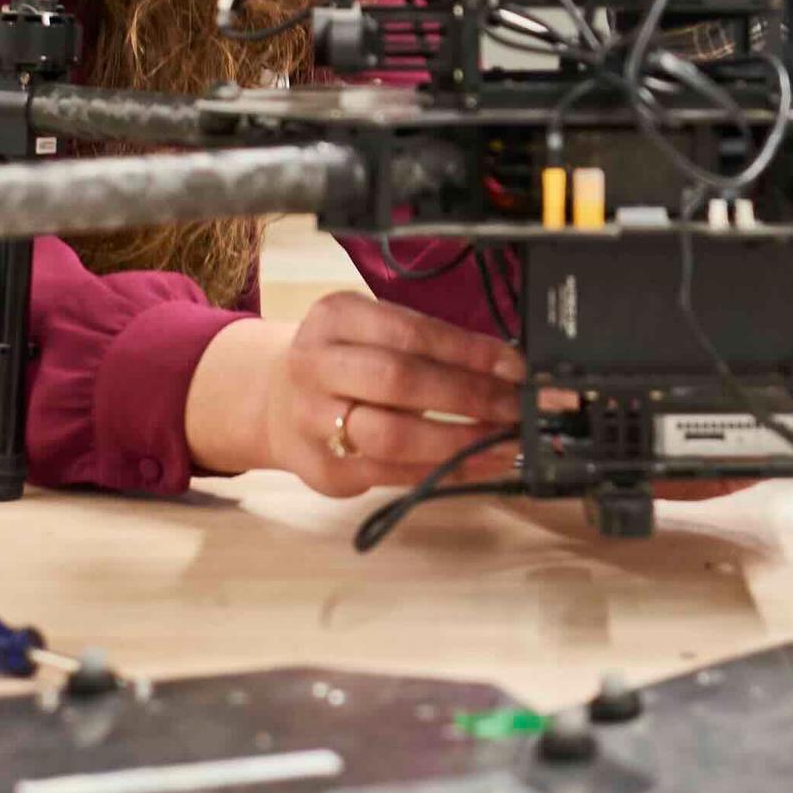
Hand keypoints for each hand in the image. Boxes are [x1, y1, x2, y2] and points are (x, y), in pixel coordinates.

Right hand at [186, 291, 527, 495]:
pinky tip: (477, 465)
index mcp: (334, 317)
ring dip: (460, 442)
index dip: (469, 352)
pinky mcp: (322, 471)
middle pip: (399, 381)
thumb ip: (427, 343)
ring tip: (505, 442)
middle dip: (470, 396)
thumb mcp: (371, 329)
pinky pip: (390, 476)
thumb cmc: (344, 360)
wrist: (275, 399)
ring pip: (392, 437)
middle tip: (517, 408)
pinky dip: (441, 473)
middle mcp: (315, 365)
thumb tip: (507, 367)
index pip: (411, 332)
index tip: (516, 368)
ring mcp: (312, 421)